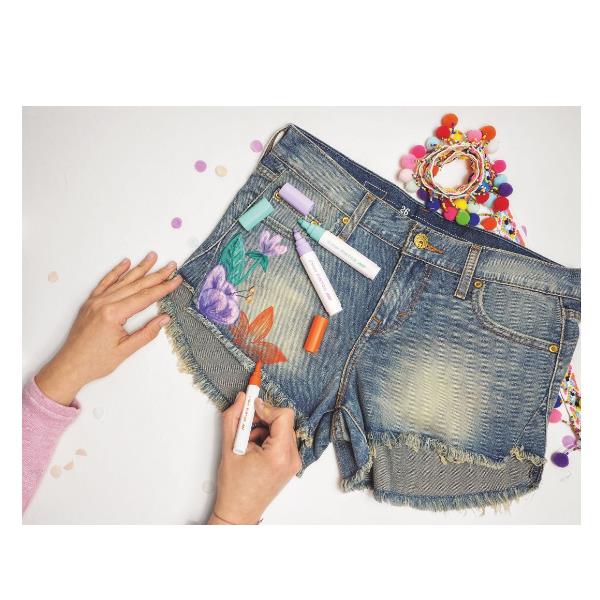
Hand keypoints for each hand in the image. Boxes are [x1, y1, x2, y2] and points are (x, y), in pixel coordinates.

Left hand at [36, 252, 182, 404]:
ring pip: (122, 281)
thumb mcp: (125, 350)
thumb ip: (147, 333)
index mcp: (113, 314)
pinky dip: (116, 272)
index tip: (176, 280)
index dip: (163, 288)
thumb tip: (164, 319)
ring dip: (139, 268)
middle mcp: (104, 303)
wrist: (69, 366)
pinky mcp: (90, 303)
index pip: (145, 297)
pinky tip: (125, 263)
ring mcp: (96, 301)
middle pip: (136, 285)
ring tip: (152, 257)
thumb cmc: (95, 362)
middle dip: (156, 274)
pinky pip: (105, 283)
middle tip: (170, 265)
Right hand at [208, 393, 301, 524]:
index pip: (284, 416)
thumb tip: (242, 399)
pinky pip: (283, 440)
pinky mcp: (291, 464)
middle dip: (263, 419)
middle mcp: (292, 458)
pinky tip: (255, 449)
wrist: (239, 512)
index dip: (266, 407)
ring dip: (264, 429)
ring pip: (283, 429)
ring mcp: (294, 462)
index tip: (252, 407)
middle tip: (246, 425)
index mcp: (279, 455)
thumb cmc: (234, 487)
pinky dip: (268, 438)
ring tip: (248, 442)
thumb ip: (233, 418)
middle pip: (283, 421)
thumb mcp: (229, 448)